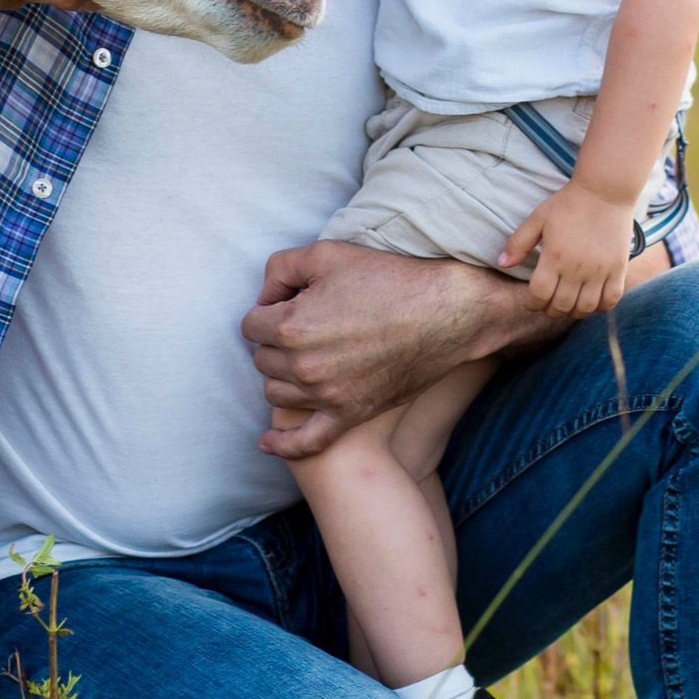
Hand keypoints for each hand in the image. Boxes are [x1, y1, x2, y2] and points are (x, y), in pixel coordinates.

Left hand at [242, 241, 550, 457]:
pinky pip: (306, 442)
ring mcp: (326, 395)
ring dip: (282, 376)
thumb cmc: (389, 279)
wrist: (447, 313)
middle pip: (262, 359)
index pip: (251, 325)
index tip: (292, 303)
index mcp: (292, 325)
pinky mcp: (349, 415)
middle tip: (308, 325)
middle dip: (275, 341)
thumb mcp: (327, 253)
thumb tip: (264, 297)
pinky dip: (283, 444)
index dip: (269, 310)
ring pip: (277, 393)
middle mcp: (303, 365)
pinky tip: (267, 443)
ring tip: (306, 358)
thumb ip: (280, 269)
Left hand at [501, 182, 635, 318]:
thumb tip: (502, 263)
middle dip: (550, 310)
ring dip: (574, 312)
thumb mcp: (538, 218)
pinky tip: (592, 299)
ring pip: (585, 307)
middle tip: (547, 303)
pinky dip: (601, 306)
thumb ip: (519, 242)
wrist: (605, 190)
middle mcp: (577, 268)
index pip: (539, 295)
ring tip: (568, 304)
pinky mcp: (618, 268)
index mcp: (555, 256)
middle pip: (561, 306)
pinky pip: (611, 299)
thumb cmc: (569, 203)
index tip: (530, 301)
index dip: (531, 304)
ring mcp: (600, 270)